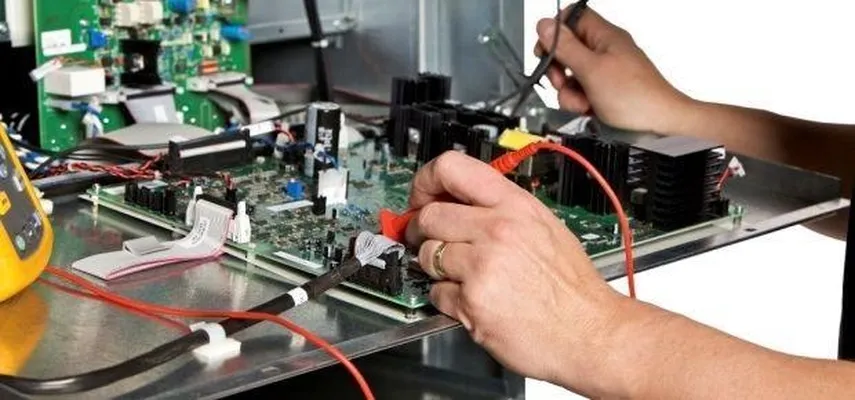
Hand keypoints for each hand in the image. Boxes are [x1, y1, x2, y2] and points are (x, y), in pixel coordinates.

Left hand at [406, 151, 631, 395]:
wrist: (591, 334)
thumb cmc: (574, 289)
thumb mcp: (545, 228)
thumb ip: (503, 211)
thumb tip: (461, 203)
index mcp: (516, 206)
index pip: (451, 168)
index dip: (425, 181)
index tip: (420, 195)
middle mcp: (498, 230)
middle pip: (429, 215)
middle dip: (420, 230)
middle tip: (425, 239)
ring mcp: (482, 266)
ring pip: (428, 255)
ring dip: (435, 267)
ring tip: (462, 276)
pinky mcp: (472, 302)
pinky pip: (436, 293)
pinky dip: (447, 299)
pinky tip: (473, 301)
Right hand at [536, 6, 695, 133]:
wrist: (659, 124)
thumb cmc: (636, 96)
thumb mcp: (591, 70)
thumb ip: (565, 47)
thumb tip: (544, 26)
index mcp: (605, 36)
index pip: (571, 18)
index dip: (555, 32)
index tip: (546, 51)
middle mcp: (605, 50)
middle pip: (567, 49)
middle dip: (559, 69)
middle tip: (564, 81)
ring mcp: (605, 70)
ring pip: (571, 74)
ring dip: (570, 91)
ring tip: (583, 101)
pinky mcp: (605, 89)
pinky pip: (581, 90)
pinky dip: (580, 101)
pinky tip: (589, 108)